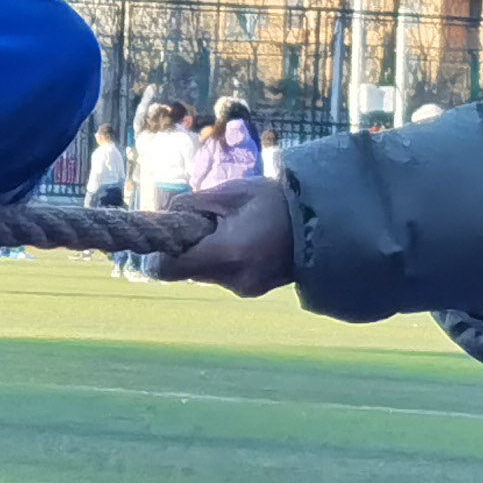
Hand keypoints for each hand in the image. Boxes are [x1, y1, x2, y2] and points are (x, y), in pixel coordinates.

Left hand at [158, 176, 296, 297]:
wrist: (323, 221)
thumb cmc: (275, 199)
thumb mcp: (229, 192)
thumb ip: (190, 204)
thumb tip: (166, 217)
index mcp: (227, 252)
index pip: (168, 268)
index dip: (159, 253)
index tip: (165, 234)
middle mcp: (234, 279)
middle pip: (187, 271)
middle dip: (189, 248)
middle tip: (207, 223)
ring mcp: (245, 288)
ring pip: (204, 274)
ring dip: (207, 254)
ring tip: (232, 230)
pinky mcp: (252, 290)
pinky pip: (223, 276)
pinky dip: (224, 260)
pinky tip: (246, 241)